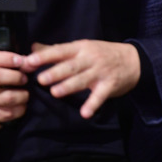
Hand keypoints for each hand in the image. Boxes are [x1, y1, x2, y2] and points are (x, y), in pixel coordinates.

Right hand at [0, 50, 28, 130]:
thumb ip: (8, 64)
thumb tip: (29, 61)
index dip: (6, 57)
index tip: (20, 60)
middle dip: (16, 76)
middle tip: (24, 79)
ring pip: (7, 97)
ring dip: (22, 95)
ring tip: (25, 94)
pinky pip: (9, 112)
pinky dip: (20, 109)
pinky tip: (20, 106)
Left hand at [21, 40, 140, 118]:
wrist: (132, 60)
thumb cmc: (99, 53)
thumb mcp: (79, 47)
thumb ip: (55, 49)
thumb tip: (33, 48)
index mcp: (79, 48)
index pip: (59, 51)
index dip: (44, 56)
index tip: (30, 61)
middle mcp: (89, 59)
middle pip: (70, 66)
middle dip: (55, 72)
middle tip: (40, 79)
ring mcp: (100, 72)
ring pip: (82, 80)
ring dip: (69, 87)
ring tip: (55, 92)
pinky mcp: (109, 86)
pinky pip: (100, 96)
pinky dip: (92, 105)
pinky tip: (84, 113)